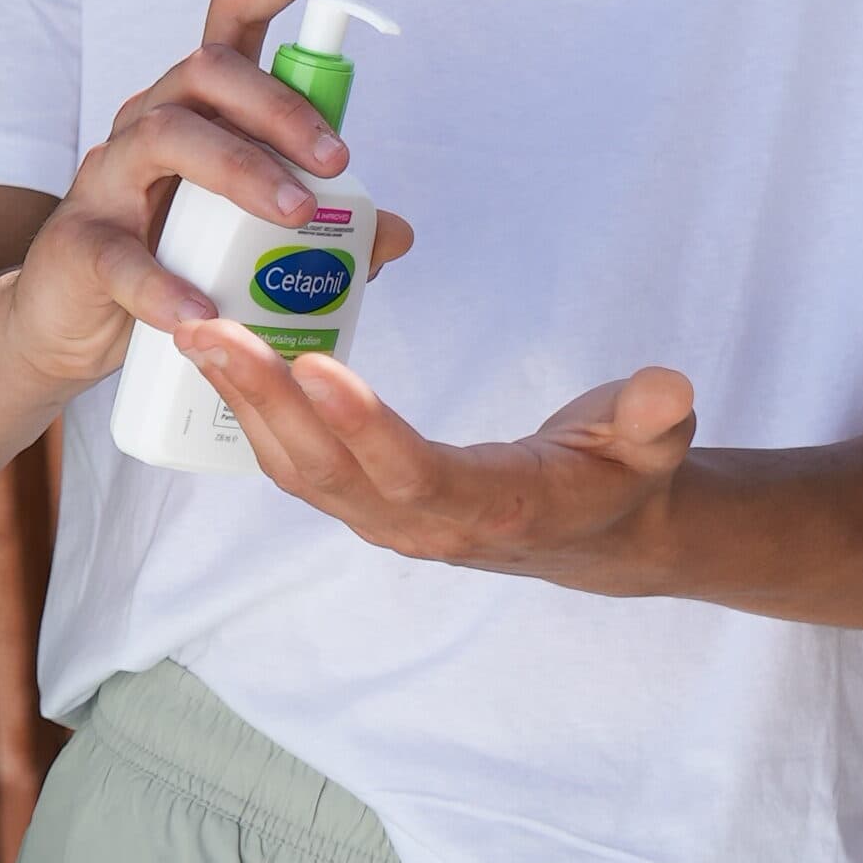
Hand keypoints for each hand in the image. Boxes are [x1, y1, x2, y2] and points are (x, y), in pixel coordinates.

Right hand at [4, 0, 412, 398]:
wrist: (70, 327)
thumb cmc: (170, 260)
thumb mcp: (251, 238)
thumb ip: (324, 230)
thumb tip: (397, 233)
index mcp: (198, 109)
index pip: (231, 24)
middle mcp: (148, 123)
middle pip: (206, 70)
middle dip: (280, 105)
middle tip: (337, 160)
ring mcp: (107, 178)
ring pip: (164, 133)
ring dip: (238, 167)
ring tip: (293, 214)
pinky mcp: (78, 243)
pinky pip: (119, 254)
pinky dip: (162, 283)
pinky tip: (200, 310)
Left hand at [180, 338, 698, 587]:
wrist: (599, 531)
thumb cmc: (621, 477)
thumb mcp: (652, 446)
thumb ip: (653, 419)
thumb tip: (668, 389)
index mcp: (489, 509)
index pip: (414, 474)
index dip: (365, 427)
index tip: (316, 366)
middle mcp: (420, 524)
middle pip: (327, 472)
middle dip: (264, 403)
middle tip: (210, 331)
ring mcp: (384, 517)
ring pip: (296, 468)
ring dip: (242, 403)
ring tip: (195, 331)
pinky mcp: (364, 497)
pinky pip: (296, 459)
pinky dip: (254, 411)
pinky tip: (219, 355)